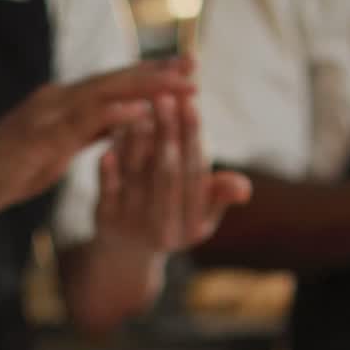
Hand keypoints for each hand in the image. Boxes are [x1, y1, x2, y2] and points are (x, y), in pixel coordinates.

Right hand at [0, 57, 196, 217]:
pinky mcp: (39, 136)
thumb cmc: (10, 168)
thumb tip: (124, 121)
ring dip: (145, 86)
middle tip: (195, 64)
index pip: (115, 85)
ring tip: (180, 82)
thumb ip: (88, 132)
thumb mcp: (59, 150)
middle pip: (115, 80)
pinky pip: (83, 121)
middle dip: (157, 72)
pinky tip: (141, 109)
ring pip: (105, 93)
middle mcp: (59, 100)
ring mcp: (48, 114)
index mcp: (64, 104)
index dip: (151, 76)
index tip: (187, 71)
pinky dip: (114, 112)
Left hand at [93, 93, 250, 255]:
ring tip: (140, 108)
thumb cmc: (172, 219)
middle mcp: (165, 229)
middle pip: (168, 173)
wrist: (126, 253)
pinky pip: (107, 193)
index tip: (191, 102)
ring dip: (138, 141)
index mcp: (194, 225)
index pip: (196, 173)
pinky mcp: (105, 222)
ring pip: (138, 177)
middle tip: (165, 96)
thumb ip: (219, 195)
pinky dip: (108, 171)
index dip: (193, 138)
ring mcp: (133, 226)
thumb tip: (244, 188)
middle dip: (167, 133)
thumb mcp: (199, 213)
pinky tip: (109, 147)